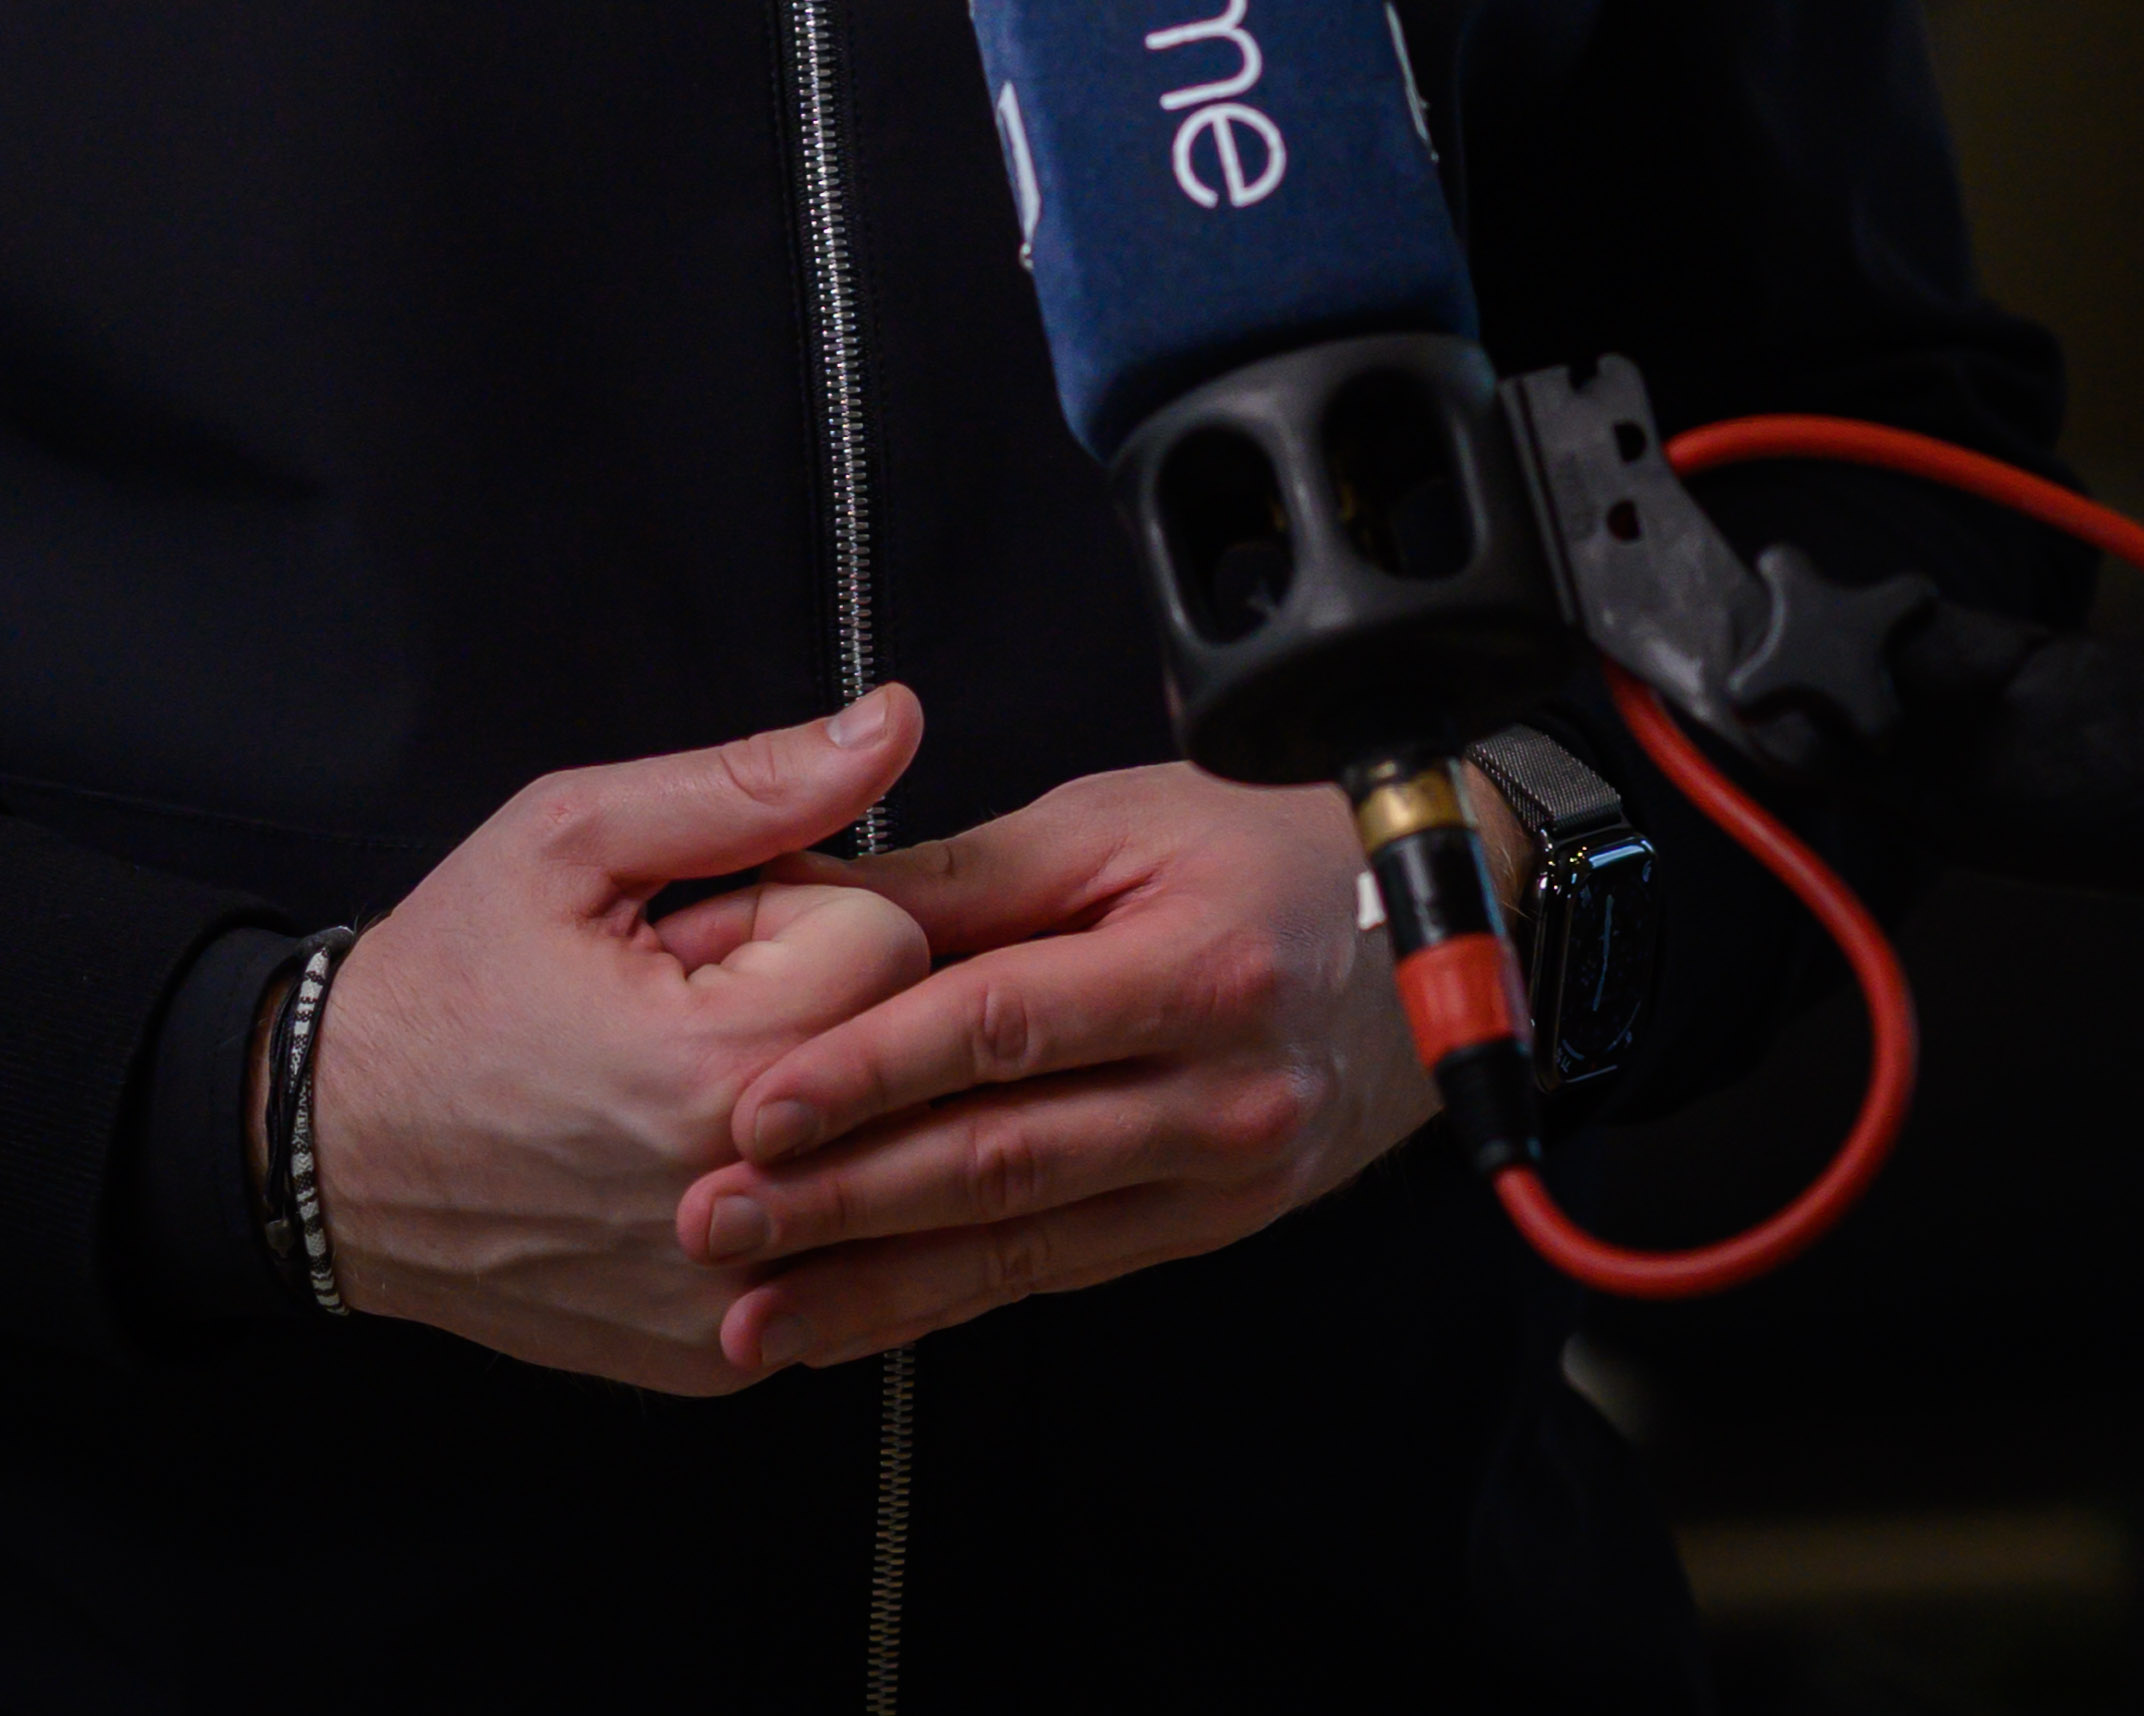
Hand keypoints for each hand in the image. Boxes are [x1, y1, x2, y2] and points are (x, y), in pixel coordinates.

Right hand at [306, 684, 931, 1390]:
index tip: (711, 933)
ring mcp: (734, 1305)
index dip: (805, 911)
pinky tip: (688, 1160)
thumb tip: (895, 722)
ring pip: (881, 1164)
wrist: (334, 1147)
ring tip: (690, 1083)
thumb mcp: (573, 836)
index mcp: (716, 1066)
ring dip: (814, 1109)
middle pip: (905, 1061)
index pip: (894, 946)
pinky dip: (787, 1197)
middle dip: (820, 1006)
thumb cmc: (448, 983)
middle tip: (695, 1003)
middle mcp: (743, 1207)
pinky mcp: (721, 1359)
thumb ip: (751, 782)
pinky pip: (832, 1252)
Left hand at [673, 758, 1431, 1373]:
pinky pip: (1057, 1270)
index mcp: (1196, 970)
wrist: (1427, 944)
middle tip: (716, 1221)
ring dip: (875, 1286)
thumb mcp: (1118, 821)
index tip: (755, 1107)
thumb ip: (967, 875)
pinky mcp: (1201, 1228)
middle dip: (844, 1202)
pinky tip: (854, 1321)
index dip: (873, 1070)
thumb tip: (814, 905)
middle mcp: (1215, 1095)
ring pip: (1021, 1242)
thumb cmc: (1259, 848)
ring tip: (755, 1311)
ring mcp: (1216, 1179)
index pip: (1005, 1028)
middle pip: (1003, 1159)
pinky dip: (945, 1300)